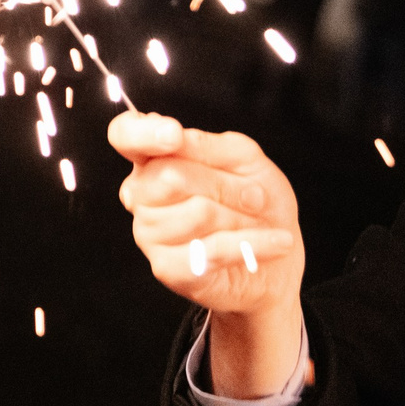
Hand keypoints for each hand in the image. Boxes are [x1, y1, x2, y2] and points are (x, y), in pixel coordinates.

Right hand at [109, 111, 307, 399]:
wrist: (279, 266)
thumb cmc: (259, 205)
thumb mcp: (246, 162)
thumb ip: (208, 147)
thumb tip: (171, 140)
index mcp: (157, 160)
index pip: (125, 136)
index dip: (140, 133)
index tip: (170, 135)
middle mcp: (144, 198)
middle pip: (166, 176)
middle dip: (223, 182)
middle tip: (259, 194)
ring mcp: (150, 236)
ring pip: (185, 213)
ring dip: (240, 214)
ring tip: (266, 223)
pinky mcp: (170, 272)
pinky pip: (203, 251)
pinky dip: (250, 246)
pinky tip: (278, 244)